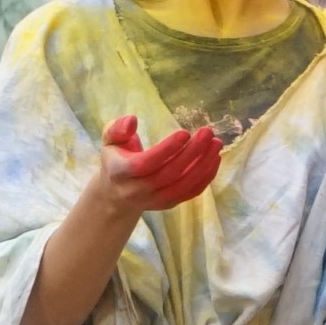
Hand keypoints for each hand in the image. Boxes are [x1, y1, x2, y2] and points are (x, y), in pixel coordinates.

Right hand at [99, 114, 227, 213]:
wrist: (116, 192)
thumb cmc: (116, 157)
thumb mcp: (110, 139)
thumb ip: (118, 128)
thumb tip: (132, 120)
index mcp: (119, 172)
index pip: (145, 164)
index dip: (166, 149)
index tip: (185, 132)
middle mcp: (136, 191)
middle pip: (169, 174)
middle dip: (191, 153)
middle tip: (207, 132)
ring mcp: (154, 200)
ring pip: (183, 186)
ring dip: (203, 165)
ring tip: (216, 143)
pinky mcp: (168, 204)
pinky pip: (190, 193)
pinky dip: (206, 177)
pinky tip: (215, 158)